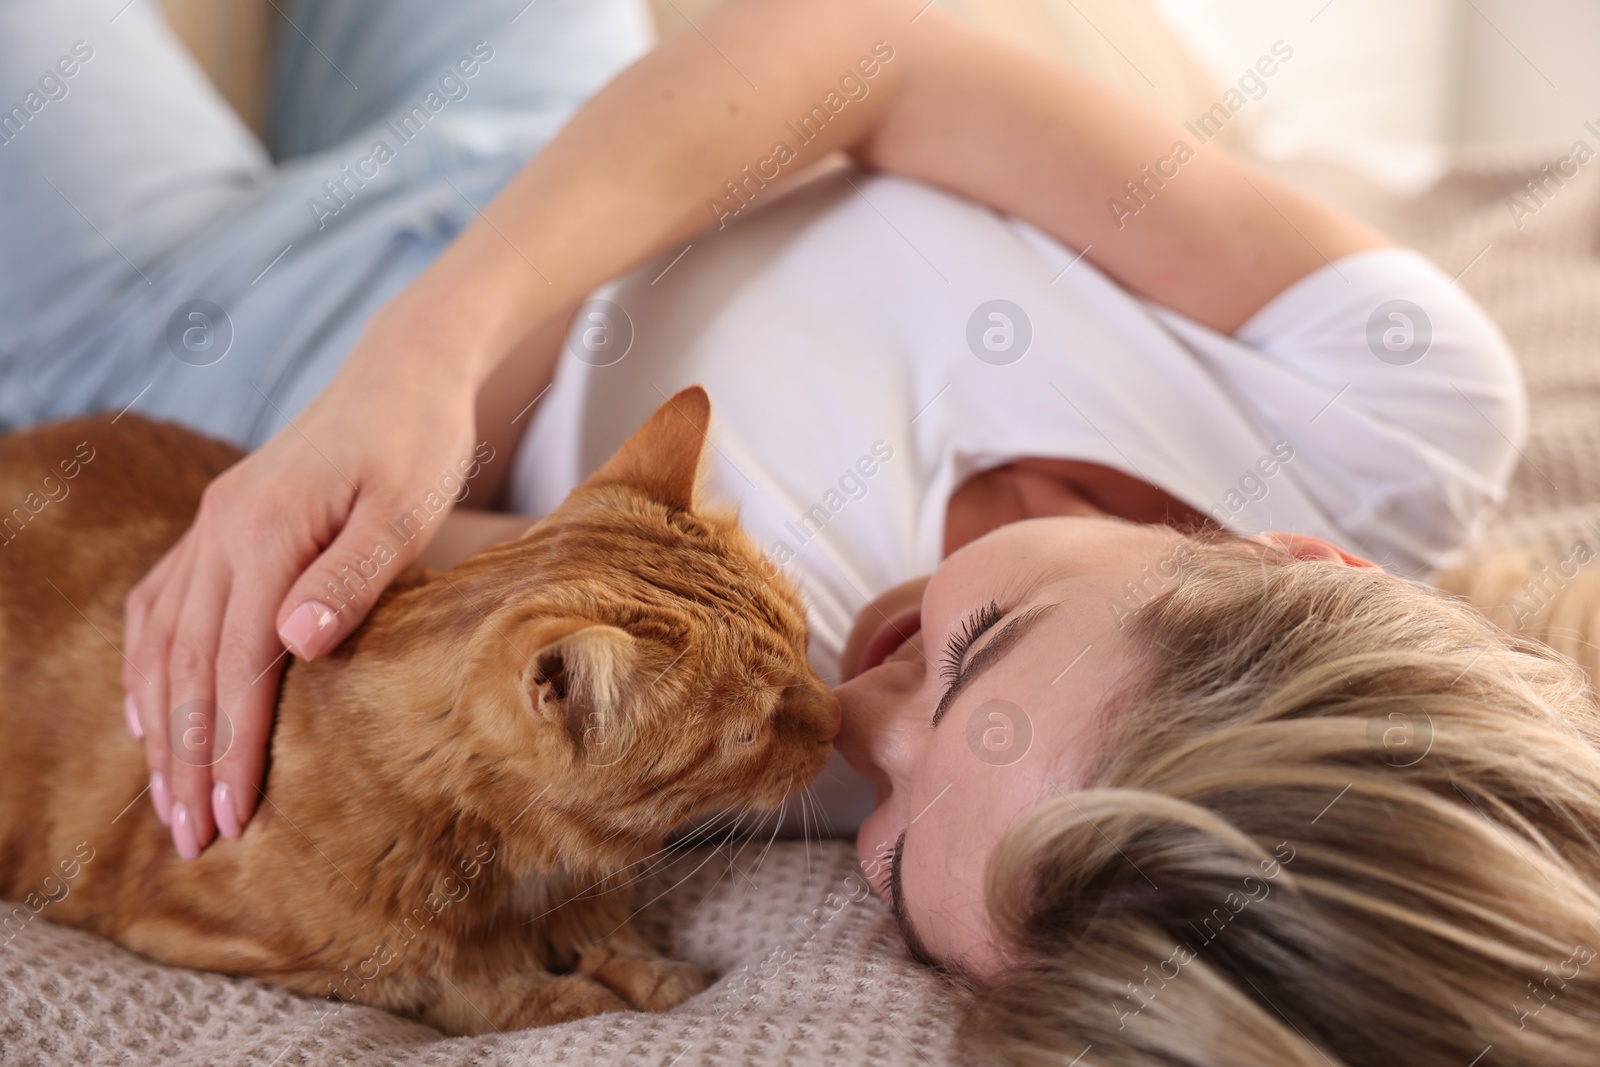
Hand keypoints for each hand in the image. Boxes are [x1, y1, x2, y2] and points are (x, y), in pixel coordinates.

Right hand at [123, 315, 482, 857]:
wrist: (405, 370)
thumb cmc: (420, 442)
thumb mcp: (407, 508)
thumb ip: (352, 576)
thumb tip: (293, 645)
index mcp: (263, 533)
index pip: (235, 666)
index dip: (229, 749)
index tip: (229, 820)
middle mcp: (219, 531)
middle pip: (187, 666)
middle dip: (186, 760)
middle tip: (189, 839)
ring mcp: (211, 525)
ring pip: (162, 642)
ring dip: (162, 726)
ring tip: (166, 799)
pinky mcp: (220, 523)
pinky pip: (161, 604)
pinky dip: (149, 666)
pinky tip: (147, 713)